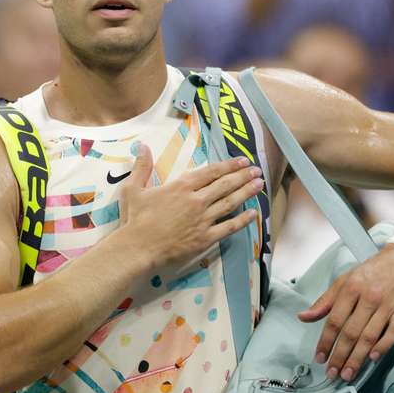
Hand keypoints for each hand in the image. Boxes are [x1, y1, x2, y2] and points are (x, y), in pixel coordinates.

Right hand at [116, 144, 262, 267]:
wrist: (138, 247)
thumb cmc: (135, 218)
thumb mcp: (134, 188)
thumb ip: (142, 166)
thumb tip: (142, 145)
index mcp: (182, 186)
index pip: (211, 171)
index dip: (229, 165)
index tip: (242, 160)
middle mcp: (196, 200)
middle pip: (225, 184)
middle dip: (243, 176)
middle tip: (257, 170)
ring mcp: (203, 219)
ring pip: (230, 202)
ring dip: (246, 192)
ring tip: (260, 185)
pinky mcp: (205, 237)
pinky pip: (229, 227)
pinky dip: (243, 220)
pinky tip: (254, 214)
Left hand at [298, 243, 393, 380]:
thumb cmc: (371, 273)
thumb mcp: (344, 281)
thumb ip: (324, 301)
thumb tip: (303, 317)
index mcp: (351, 288)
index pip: (334, 320)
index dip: (325, 341)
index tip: (319, 358)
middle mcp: (369, 297)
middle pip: (351, 332)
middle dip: (340, 356)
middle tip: (332, 373)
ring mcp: (388, 306)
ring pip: (369, 336)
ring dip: (357, 358)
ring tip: (348, 374)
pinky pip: (393, 334)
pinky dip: (382, 347)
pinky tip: (372, 358)